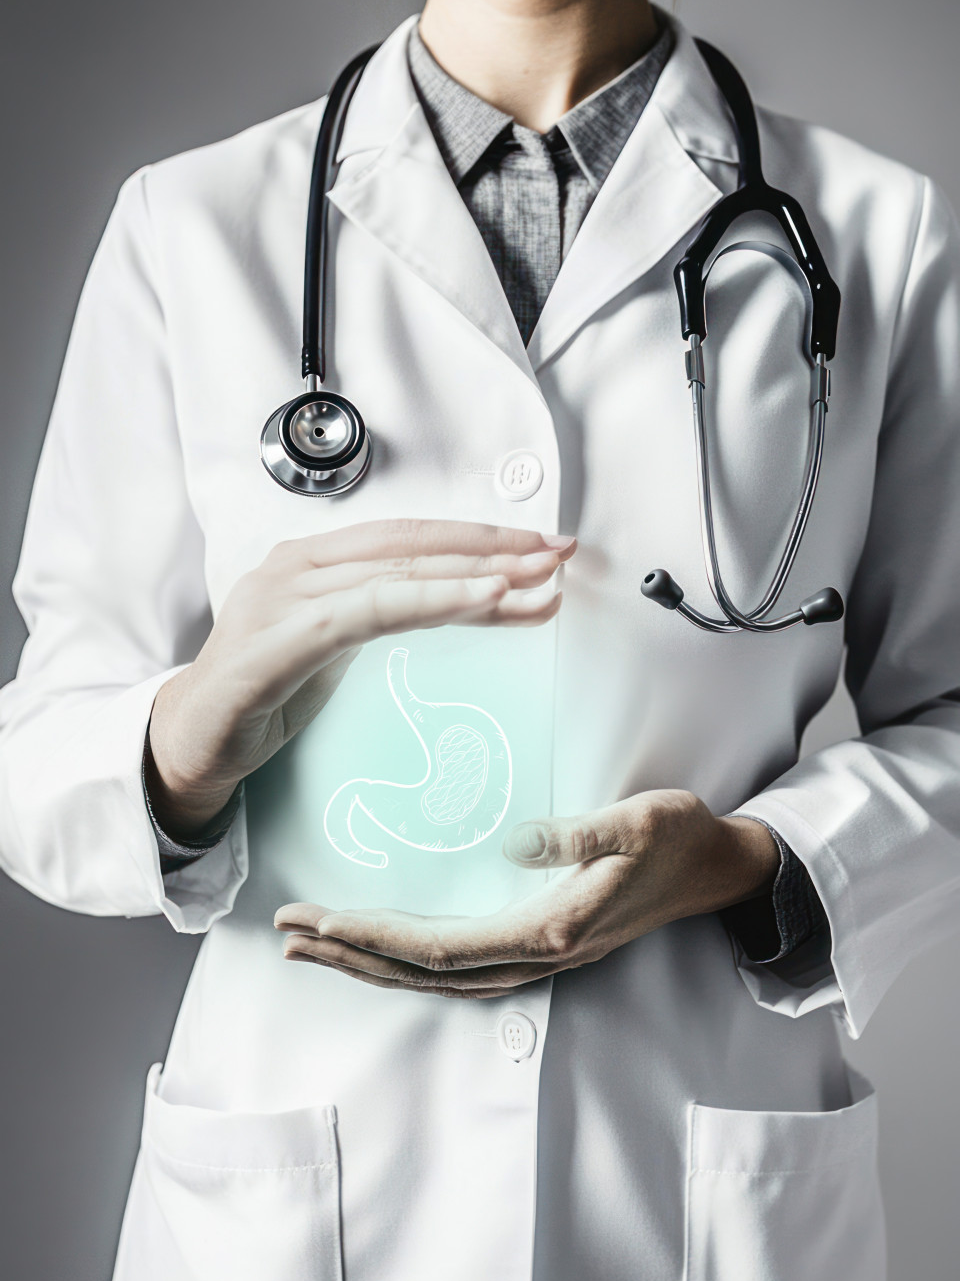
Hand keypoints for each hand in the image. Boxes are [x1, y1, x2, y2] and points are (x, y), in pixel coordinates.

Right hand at [146, 519, 574, 837]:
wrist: (191, 743)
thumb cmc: (265, 693)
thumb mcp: (340, 648)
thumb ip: (391, 617)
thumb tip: (471, 601)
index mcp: (311, 559)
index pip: (407, 537)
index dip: (477, 537)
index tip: (539, 549)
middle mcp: (297, 564)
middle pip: (411, 544)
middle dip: (493, 548)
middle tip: (557, 554)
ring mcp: (284, 595)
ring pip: (398, 571)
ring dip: (476, 573)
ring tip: (536, 579)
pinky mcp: (280, 638)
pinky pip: (370, 610)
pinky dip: (432, 599)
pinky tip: (481, 598)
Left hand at [274, 791, 778, 994]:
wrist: (723, 868)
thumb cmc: (681, 836)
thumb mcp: (640, 819)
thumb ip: (580, 833)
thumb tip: (514, 842)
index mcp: (552, 927)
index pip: (440, 945)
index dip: (373, 936)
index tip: (317, 917)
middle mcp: (539, 955)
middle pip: (424, 972)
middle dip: (352, 954)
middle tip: (286, 932)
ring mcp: (541, 956)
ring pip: (437, 978)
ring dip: (372, 964)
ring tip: (314, 945)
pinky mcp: (543, 945)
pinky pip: (460, 968)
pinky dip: (410, 963)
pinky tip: (382, 949)